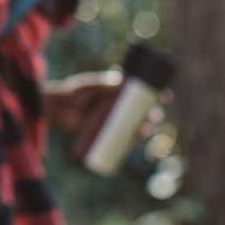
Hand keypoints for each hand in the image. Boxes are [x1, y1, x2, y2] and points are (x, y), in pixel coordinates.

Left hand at [45, 71, 163, 160]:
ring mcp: (113, 121)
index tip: (166, 96)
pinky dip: (132, 143)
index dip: (157, 94)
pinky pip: (123, 140)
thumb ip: (101, 82)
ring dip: (144, 131)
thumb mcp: (88, 85)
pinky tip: (136, 145)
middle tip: (153, 118)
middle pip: (143, 113)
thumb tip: (120, 79)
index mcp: (120, 92)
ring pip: (135, 127)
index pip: (143, 93)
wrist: (58, 109)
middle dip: (153, 116)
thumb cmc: (73, 93)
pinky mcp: (106, 133)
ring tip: (144, 132)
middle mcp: (120, 107)